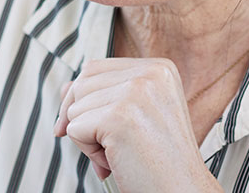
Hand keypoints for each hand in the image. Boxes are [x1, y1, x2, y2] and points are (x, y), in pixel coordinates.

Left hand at [54, 58, 221, 191]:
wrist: (184, 191)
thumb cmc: (163, 162)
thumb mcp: (137, 116)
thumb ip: (103, 95)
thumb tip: (65, 88)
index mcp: (159, 69)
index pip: (96, 68)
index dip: (85, 99)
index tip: (93, 126)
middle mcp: (150, 74)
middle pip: (82, 83)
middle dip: (85, 118)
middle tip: (111, 146)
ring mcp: (135, 93)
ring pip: (75, 107)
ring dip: (89, 138)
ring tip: (121, 153)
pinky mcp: (118, 117)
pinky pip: (75, 128)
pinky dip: (88, 152)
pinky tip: (116, 160)